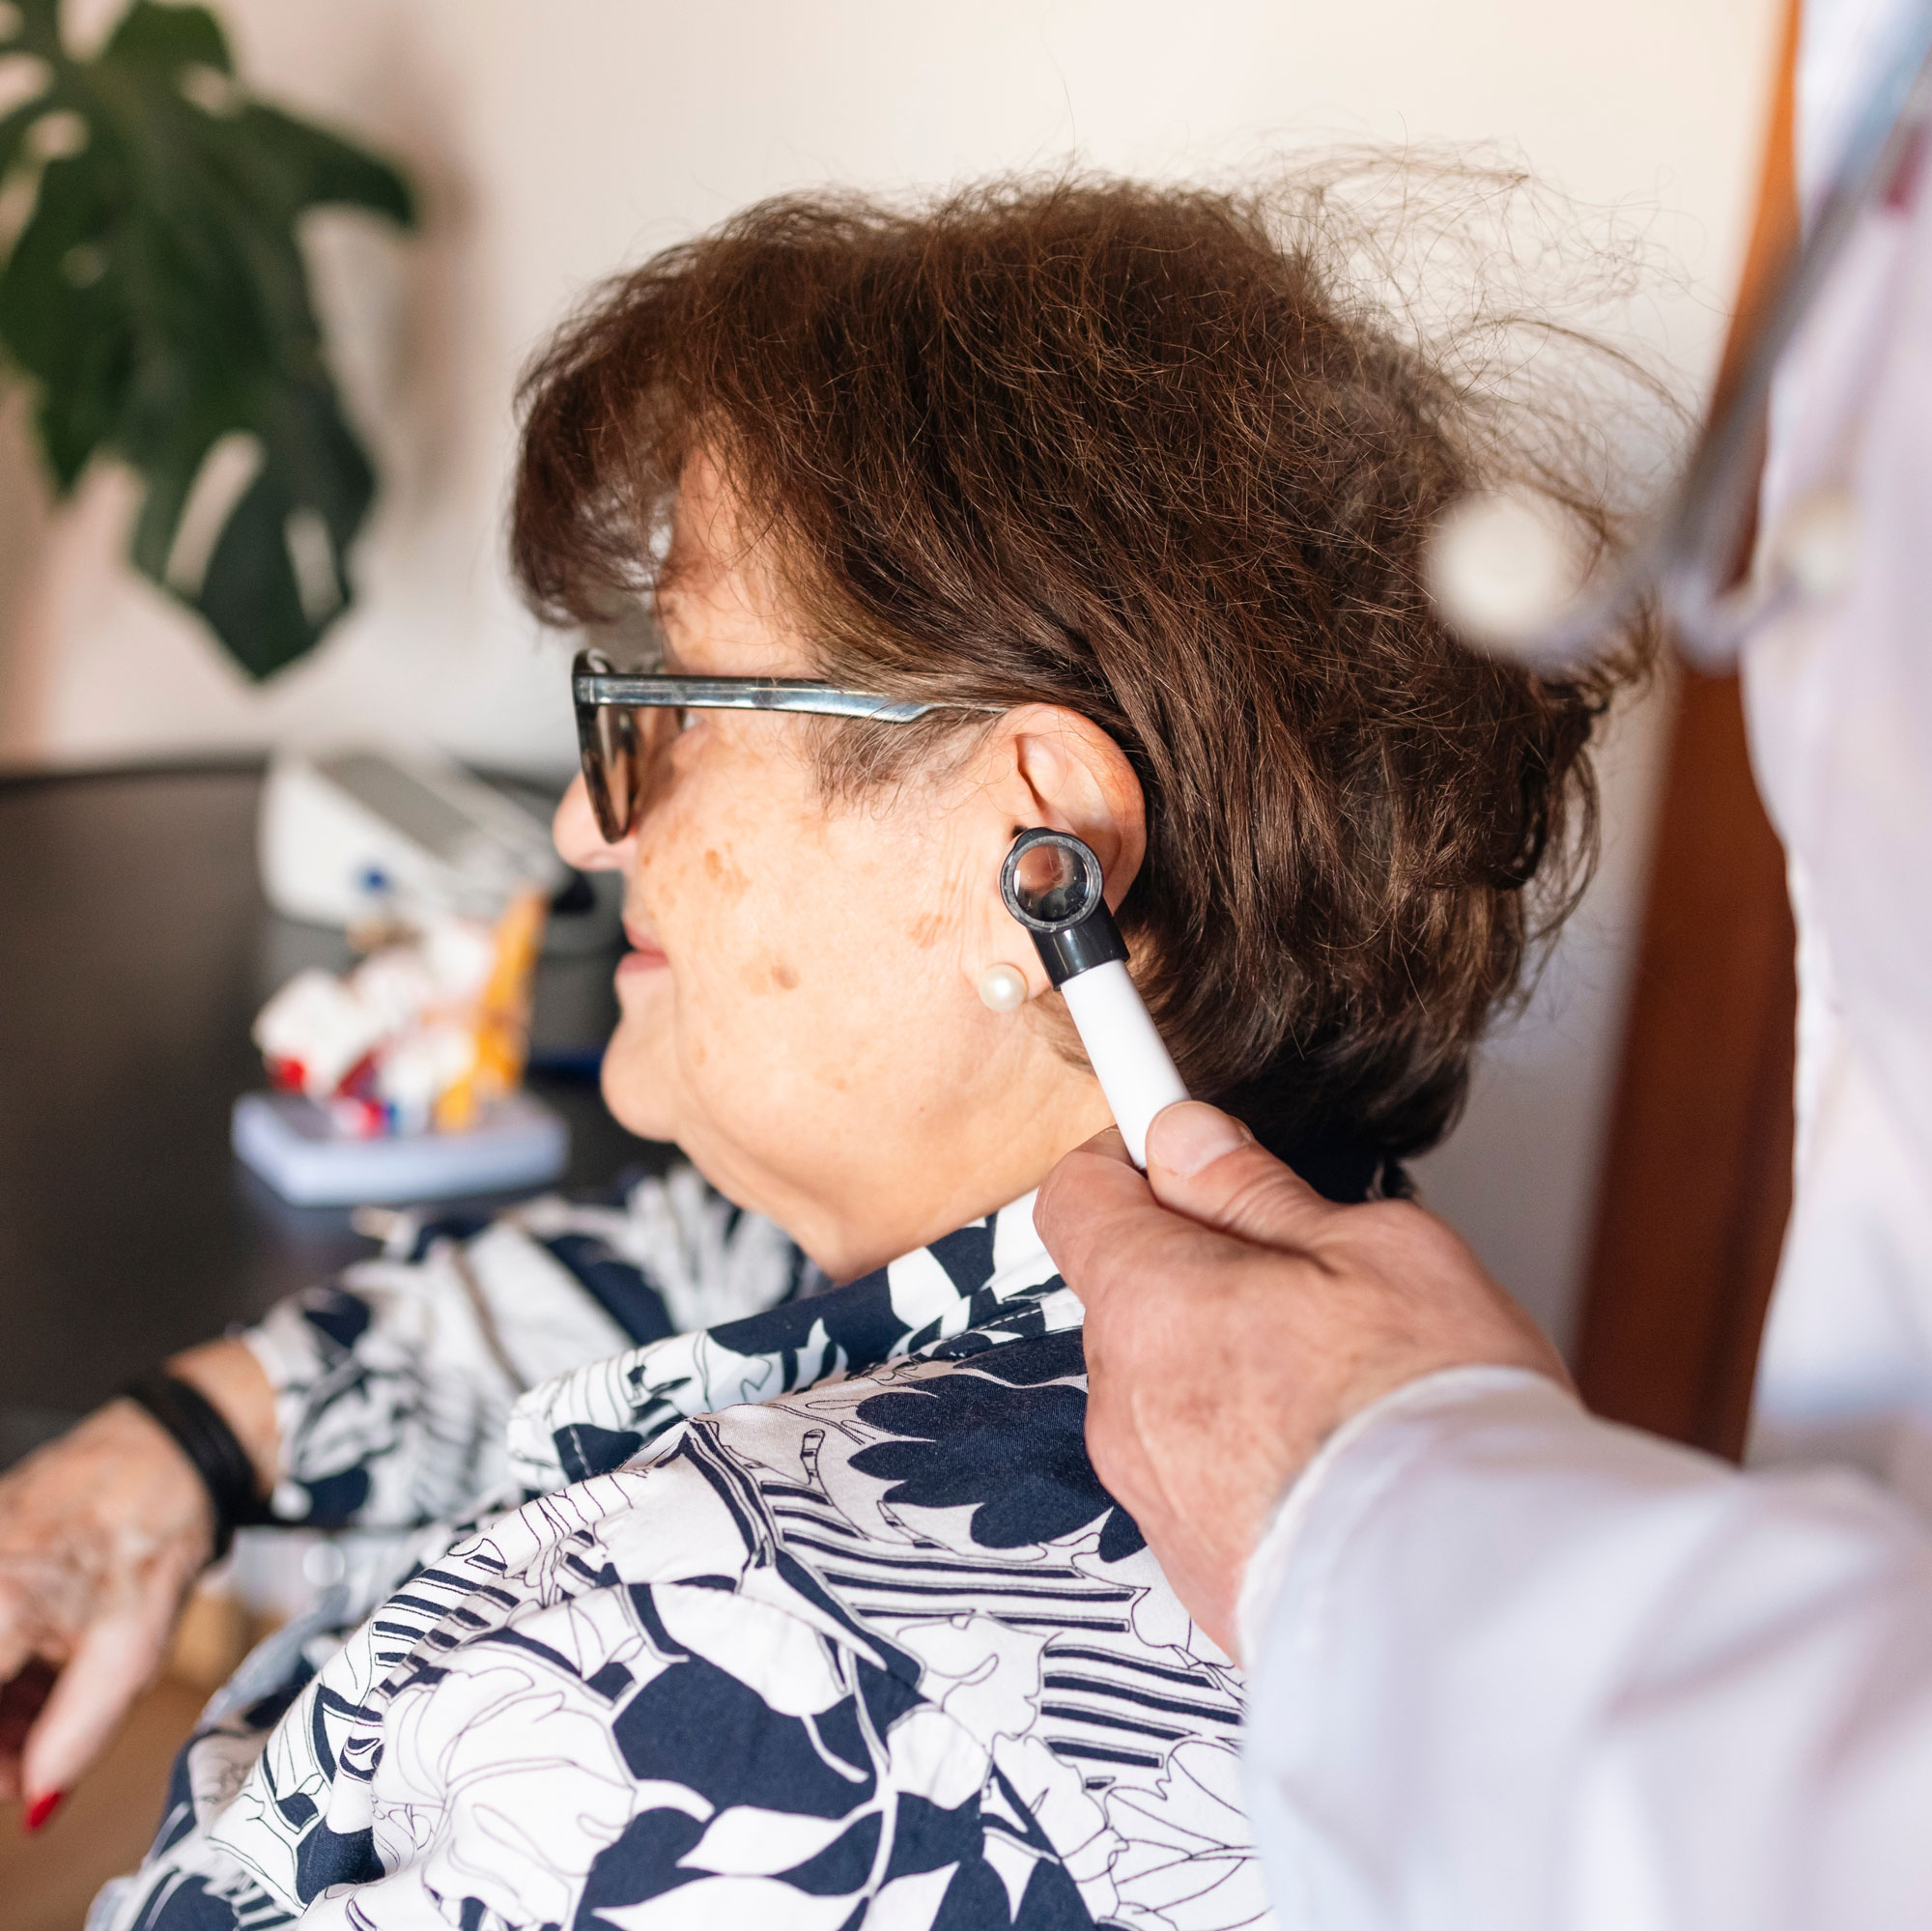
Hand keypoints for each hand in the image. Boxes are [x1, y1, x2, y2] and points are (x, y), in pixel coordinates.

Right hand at [0, 1340, 277, 1822]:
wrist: (171, 1451)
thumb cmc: (155, 1532)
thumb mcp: (131, 1649)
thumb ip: (77, 1732)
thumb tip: (39, 1802)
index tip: (18, 1779)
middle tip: (32, 1762)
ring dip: (0, 1705)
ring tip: (45, 1718)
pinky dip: (5, 1663)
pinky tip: (41, 1672)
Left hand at [1035, 1102, 1567, 1657]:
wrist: (1473, 1608)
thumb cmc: (1432, 1417)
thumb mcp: (1375, 1248)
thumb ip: (1258, 1192)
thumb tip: (1188, 1144)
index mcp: (1150, 1302)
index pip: (1078, 1198)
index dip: (1130, 1162)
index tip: (1183, 1149)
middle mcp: (1124, 1405)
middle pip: (1133, 1298)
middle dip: (1206, 1274)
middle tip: (1315, 1281)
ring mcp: (1150, 1498)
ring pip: (1172, 1391)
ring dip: (1234, 1370)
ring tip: (1348, 1388)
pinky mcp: (1194, 1571)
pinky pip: (1202, 1479)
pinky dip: (1252, 1457)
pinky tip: (1340, 1464)